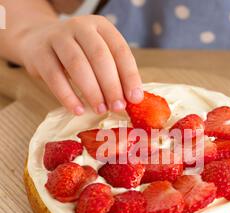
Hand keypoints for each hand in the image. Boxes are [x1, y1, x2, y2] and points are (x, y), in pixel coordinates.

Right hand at [19, 15, 143, 114]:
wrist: (38, 41)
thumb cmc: (78, 54)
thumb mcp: (98, 56)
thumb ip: (114, 73)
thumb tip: (131, 99)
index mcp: (101, 27)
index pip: (120, 51)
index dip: (130, 76)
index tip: (135, 99)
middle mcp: (80, 27)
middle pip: (99, 57)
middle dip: (111, 85)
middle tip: (118, 107)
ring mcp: (58, 37)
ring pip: (77, 65)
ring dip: (92, 91)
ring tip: (100, 110)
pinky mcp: (39, 53)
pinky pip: (54, 76)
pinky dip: (68, 96)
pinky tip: (78, 110)